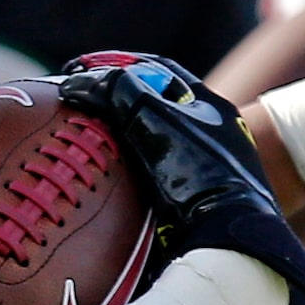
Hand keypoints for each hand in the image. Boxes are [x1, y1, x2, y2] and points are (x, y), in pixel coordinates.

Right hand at [56, 52, 304, 300]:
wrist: (229, 239)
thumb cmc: (200, 173)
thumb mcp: (154, 117)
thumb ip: (117, 91)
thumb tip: (78, 84)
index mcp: (209, 106)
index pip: (155, 70)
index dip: (113, 64)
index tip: (78, 72)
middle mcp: (208, 135)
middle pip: (150, 106)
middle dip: (110, 104)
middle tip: (75, 108)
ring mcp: (199, 172)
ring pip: (146, 146)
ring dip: (112, 142)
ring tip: (77, 146)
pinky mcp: (187, 206)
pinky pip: (145, 181)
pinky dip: (119, 176)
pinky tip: (98, 183)